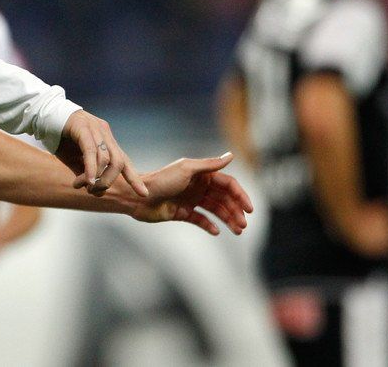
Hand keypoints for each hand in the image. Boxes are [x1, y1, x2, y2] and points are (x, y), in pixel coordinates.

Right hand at [55, 110, 147, 197]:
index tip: (143, 194)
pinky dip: (91, 168)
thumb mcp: (75, 160)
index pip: (124, 161)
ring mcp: (95, 128)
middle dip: (109, 181)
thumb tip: (94, 188)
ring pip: (106, 158)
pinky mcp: (82, 126)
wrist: (42, 116)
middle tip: (93, 192)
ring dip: (96, 177)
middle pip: (118, 162)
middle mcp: (105, 133)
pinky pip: (91, 150)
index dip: (134, 178)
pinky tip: (86, 180)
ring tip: (82, 185)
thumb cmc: (60, 139)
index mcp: (106, 141)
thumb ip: (86, 172)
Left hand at [131, 153, 253, 234]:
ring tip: (237, 231)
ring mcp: (191, 200)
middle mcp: (198, 186)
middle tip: (243, 225)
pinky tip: (216, 231)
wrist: (138, 197)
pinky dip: (209, 225)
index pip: (227, 184)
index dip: (240, 195)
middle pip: (224, 198)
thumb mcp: (187, 169)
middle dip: (236, 211)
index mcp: (201, 174)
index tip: (249, 209)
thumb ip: (210, 165)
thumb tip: (231, 155)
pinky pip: (201, 220)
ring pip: (215, 210)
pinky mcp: (182, 213)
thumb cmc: (161, 180)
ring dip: (227, 219)